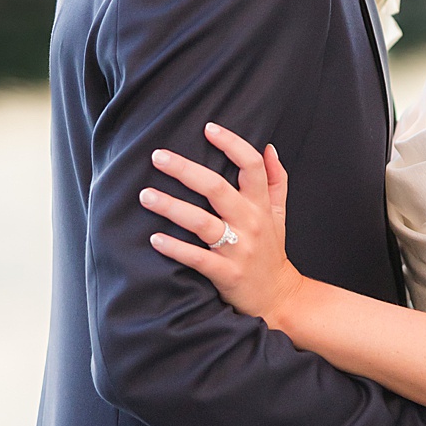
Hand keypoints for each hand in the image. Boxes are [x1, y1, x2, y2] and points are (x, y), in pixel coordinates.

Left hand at [140, 124, 302, 324]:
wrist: (279, 298)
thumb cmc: (271, 251)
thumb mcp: (279, 215)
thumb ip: (276, 181)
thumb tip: (268, 148)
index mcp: (260, 205)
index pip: (252, 166)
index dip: (232, 144)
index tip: (208, 127)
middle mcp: (250, 223)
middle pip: (218, 189)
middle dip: (186, 171)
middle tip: (158, 156)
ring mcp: (238, 249)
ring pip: (202, 223)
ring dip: (172, 207)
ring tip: (145, 195)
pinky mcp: (227, 273)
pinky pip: (198, 258)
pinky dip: (176, 248)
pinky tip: (154, 238)